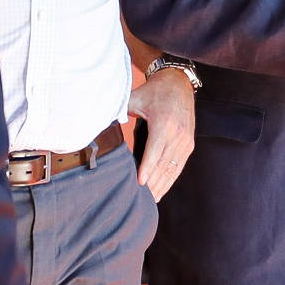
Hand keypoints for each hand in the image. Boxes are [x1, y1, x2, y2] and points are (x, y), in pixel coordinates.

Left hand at [127, 67, 194, 199]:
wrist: (179, 84)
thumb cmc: (154, 92)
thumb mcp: (134, 98)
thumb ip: (118, 109)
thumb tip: (96, 118)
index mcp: (163, 123)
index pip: (155, 151)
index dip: (147, 169)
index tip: (139, 184)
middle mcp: (177, 134)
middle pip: (164, 165)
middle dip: (152, 184)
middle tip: (140, 200)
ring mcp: (185, 141)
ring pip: (172, 169)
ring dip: (161, 186)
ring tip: (149, 201)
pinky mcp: (188, 145)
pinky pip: (178, 167)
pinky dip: (169, 181)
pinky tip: (160, 191)